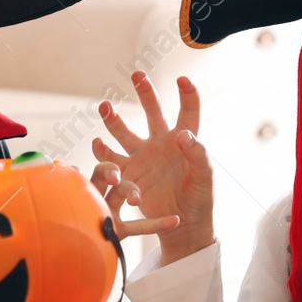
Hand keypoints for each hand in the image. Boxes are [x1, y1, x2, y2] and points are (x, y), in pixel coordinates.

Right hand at [90, 71, 214, 261]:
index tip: (182, 80)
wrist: (183, 226)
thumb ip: (197, 155)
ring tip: (104, 107)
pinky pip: (112, 161)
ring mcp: (142, 158)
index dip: (187, 95)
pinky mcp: (128, 175)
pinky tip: (98, 144)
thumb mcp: (204, 179)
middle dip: (145, 93)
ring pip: (124, 133)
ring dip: (113, 120)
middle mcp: (161, 144)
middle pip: (152, 113)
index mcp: (183, 142)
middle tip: (137, 75)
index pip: (188, 112)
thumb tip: (183, 134)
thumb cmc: (199, 201)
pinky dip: (103, 153)